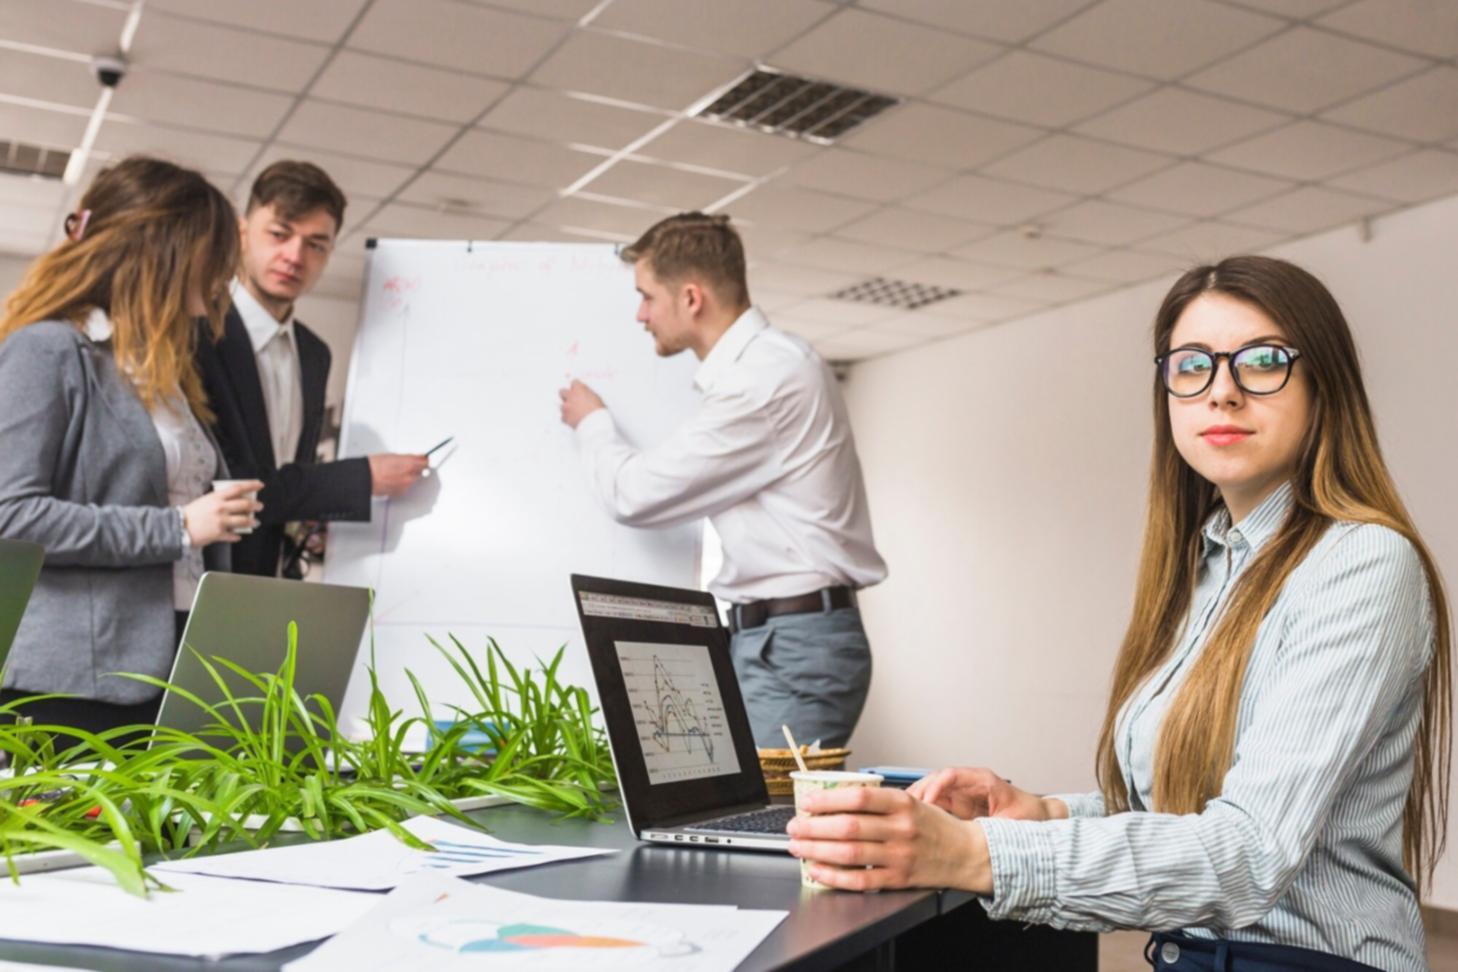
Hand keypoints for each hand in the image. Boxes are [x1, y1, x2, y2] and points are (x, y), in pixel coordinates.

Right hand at [183, 480, 263, 545]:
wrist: (177, 526)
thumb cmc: (191, 513)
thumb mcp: (205, 500)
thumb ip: (219, 500)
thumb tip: (235, 500)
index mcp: (216, 498)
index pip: (238, 488)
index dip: (251, 485)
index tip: (260, 485)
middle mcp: (220, 508)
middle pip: (244, 505)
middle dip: (255, 505)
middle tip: (259, 506)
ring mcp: (220, 521)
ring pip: (243, 521)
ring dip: (252, 521)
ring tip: (255, 522)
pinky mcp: (219, 534)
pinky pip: (233, 535)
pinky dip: (237, 535)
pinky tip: (238, 535)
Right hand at [368, 453, 427, 496]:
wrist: (366, 477)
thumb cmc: (375, 466)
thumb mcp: (393, 456)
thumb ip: (407, 458)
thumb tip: (414, 458)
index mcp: (410, 464)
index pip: (425, 462)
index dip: (423, 460)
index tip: (423, 459)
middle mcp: (410, 475)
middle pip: (420, 471)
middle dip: (415, 469)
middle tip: (406, 466)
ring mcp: (406, 485)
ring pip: (412, 480)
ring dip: (408, 477)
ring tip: (395, 473)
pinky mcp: (401, 492)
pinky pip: (405, 487)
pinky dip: (401, 484)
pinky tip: (392, 479)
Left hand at [558, 380, 603, 428]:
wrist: (595, 424)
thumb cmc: (598, 411)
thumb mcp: (596, 397)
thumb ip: (588, 393)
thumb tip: (586, 394)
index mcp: (578, 389)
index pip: (574, 382)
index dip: (576, 386)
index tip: (578, 389)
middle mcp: (570, 397)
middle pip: (562, 391)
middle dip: (566, 395)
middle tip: (572, 399)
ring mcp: (566, 407)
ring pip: (562, 405)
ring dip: (567, 407)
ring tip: (574, 411)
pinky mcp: (565, 417)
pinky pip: (563, 416)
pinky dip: (567, 418)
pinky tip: (573, 419)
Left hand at [786, 785, 992, 893]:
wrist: (968, 854)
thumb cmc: (936, 826)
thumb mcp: (912, 802)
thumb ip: (878, 802)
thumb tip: (834, 801)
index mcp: (902, 804)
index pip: (858, 797)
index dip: (827, 800)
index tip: (807, 802)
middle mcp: (901, 829)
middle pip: (848, 826)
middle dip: (813, 827)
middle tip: (794, 826)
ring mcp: (900, 856)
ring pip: (849, 853)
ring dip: (817, 850)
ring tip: (798, 846)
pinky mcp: (898, 879)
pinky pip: (860, 880)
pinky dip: (834, 876)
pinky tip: (818, 869)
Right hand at [908, 767, 1065, 821]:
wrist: (1041, 819)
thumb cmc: (1030, 817)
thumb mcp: (1012, 821)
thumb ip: (991, 825)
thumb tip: (974, 834)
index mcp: (984, 781)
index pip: (952, 775)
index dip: (935, 786)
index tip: (926, 801)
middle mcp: (971, 784)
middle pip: (937, 779)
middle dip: (920, 791)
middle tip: (907, 807)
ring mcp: (965, 793)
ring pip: (934, 789)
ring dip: (919, 799)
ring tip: (906, 812)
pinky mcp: (961, 805)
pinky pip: (938, 802)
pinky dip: (925, 808)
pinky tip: (916, 819)